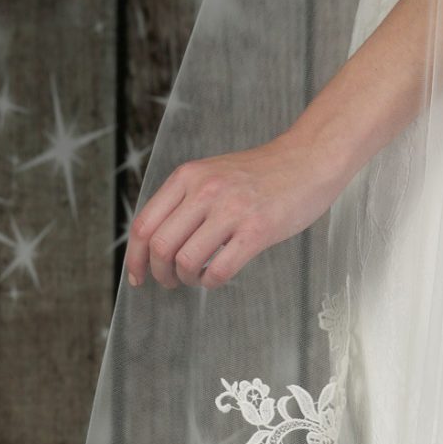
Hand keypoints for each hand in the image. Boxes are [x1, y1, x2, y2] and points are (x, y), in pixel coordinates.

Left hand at [124, 133, 342, 289]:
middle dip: (159, 273)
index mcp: (188, 177)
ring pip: (185, 261)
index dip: (135, 257)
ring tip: (195, 278)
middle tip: (169, 282)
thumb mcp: (212, 174)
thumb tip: (157, 241)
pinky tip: (217, 277)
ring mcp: (231, 211)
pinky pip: (219, 270)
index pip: (144, 224)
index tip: (137, 276)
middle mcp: (204, 191)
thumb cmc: (262, 174)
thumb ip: (185, 199)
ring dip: (186, 279)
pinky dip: (211, 282)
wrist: (307, 161)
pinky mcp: (256, 231)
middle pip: (160, 246)